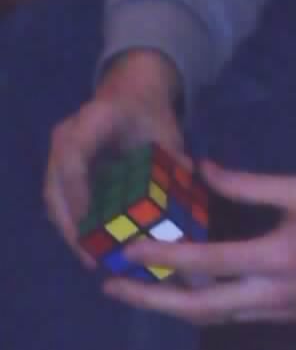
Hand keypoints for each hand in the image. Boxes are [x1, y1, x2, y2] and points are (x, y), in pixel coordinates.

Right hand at [45, 49, 184, 258]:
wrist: (132, 89)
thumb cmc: (151, 110)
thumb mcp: (166, 128)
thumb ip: (175, 154)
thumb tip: (187, 179)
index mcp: (95, 118)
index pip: (74, 157)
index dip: (79, 193)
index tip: (91, 227)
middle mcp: (68, 134)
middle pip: (55, 185)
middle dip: (70, 225)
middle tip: (91, 259)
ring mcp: (59, 150)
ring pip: (53, 197)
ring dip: (68, 229)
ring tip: (91, 259)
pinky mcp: (60, 165)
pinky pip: (59, 198)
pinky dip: (72, 222)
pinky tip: (91, 245)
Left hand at [102, 160, 295, 324]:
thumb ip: (251, 183)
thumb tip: (202, 170)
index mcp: (278, 257)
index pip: (208, 263)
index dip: (163, 258)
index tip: (127, 250)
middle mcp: (270, 294)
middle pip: (196, 309)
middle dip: (150, 299)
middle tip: (111, 284)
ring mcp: (274, 313)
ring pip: (210, 318)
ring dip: (169, 306)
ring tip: (135, 288)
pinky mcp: (279, 318)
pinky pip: (229, 315)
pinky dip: (198, 305)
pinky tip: (181, 289)